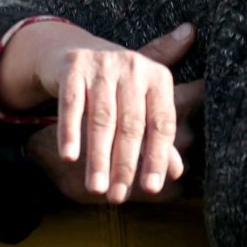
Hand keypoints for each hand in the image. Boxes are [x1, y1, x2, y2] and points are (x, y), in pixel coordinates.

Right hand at [0, 21, 191, 203]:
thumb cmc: (117, 86)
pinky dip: (70, 132)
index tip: (152, 189)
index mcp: (159, 78)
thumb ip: (158, 135)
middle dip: (125, 164)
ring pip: (102, 118)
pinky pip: (71, 104)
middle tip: (118, 196)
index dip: (158, 158)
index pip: (161, 124)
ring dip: (98, 157)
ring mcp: (103, 64)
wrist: (75, 50)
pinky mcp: (73, 65)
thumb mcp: (141, 103)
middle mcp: (134, 67)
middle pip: (131, 124)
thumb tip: (177, 172)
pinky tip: (69, 157)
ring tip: (96, 188)